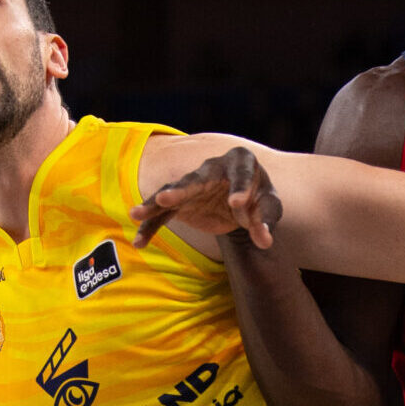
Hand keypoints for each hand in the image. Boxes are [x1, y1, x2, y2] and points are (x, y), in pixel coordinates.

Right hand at [129, 147, 282, 249]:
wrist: (243, 199)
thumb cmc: (258, 197)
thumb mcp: (269, 207)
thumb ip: (265, 222)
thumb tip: (265, 241)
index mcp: (240, 162)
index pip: (241, 175)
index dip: (239, 188)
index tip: (238, 203)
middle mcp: (212, 168)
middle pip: (195, 179)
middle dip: (180, 190)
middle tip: (165, 198)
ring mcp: (193, 184)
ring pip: (171, 194)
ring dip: (154, 205)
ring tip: (136, 214)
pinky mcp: (180, 203)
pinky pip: (163, 215)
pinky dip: (151, 227)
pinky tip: (139, 243)